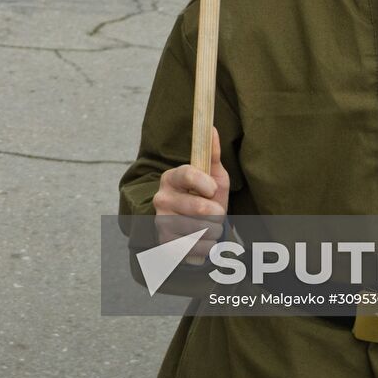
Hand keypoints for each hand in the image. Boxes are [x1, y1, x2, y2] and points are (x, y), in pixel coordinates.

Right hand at [153, 127, 229, 256]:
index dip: (204, 183)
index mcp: (172, 177)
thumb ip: (212, 154)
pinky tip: (202, 240)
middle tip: (216, 211)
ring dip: (213, 230)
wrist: (193, 226)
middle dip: (217, 212)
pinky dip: (205, 247)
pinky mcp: (164, 243)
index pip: (186, 174)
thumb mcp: (212, 175)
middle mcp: (161, 198)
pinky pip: (193, 249)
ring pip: (199, 230)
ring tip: (210, 225)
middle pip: (198, 207)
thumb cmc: (205, 196)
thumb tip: (212, 128)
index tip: (213, 189)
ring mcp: (160, 222)